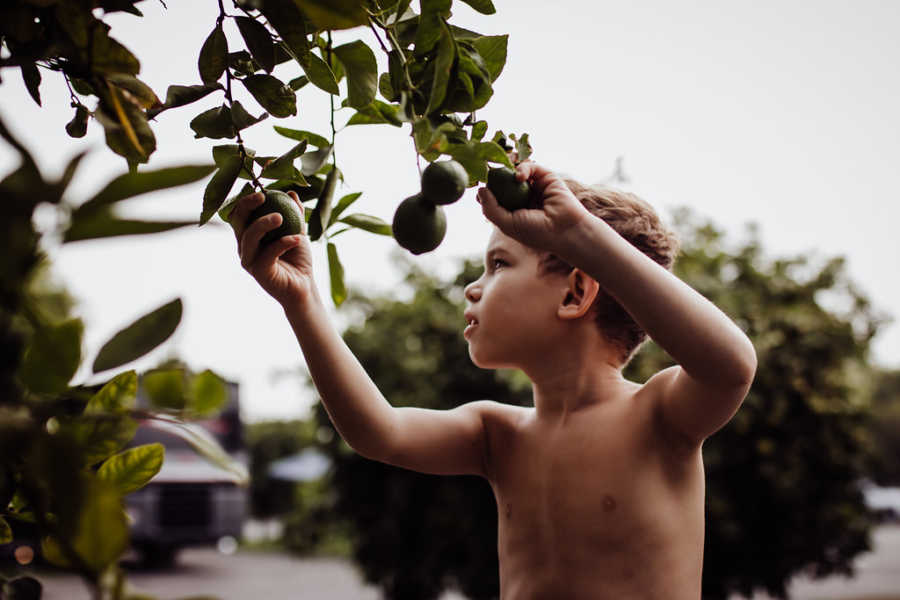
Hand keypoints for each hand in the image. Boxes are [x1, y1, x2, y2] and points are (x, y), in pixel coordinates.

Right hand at [229, 191, 315, 306]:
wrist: (304, 285)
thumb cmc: (297, 259)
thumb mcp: (298, 231)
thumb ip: (295, 213)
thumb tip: (292, 192)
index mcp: (249, 236)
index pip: (240, 214)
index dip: (246, 200)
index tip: (262, 190)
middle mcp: (244, 248)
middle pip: (237, 222)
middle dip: (247, 206)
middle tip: (264, 196)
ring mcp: (250, 261)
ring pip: (249, 237)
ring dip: (263, 224)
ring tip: (280, 217)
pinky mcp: (259, 273)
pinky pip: (267, 254)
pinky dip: (282, 243)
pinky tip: (297, 238)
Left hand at [477, 161, 590, 253]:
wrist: (565, 230)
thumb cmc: (536, 232)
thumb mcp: (507, 224)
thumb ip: (491, 209)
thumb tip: (479, 190)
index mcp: (511, 210)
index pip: (493, 196)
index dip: (485, 189)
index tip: (476, 184)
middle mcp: (521, 197)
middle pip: (502, 180)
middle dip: (493, 173)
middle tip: (483, 167)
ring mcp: (533, 186)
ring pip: (515, 170)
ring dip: (506, 166)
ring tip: (499, 168)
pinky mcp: (545, 177)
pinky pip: (529, 166)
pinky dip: (522, 168)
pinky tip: (518, 176)